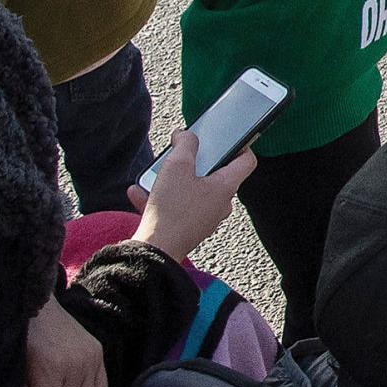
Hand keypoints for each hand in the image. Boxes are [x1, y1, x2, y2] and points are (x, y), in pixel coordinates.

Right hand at [127, 129, 257, 263]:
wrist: (155, 251)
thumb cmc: (171, 210)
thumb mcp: (176, 165)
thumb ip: (184, 144)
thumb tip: (186, 135)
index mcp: (225, 187)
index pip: (247, 161)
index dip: (241, 145)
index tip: (227, 138)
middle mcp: (220, 204)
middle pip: (215, 175)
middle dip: (195, 162)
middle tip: (181, 155)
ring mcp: (205, 218)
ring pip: (192, 190)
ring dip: (172, 180)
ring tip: (154, 174)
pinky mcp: (188, 229)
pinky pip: (176, 207)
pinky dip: (160, 198)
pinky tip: (139, 192)